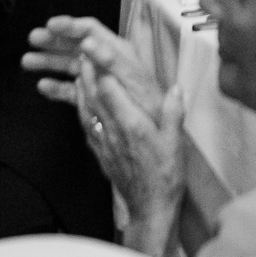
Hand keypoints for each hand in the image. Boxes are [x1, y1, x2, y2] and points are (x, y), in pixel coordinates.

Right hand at [23, 15, 165, 121]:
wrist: (159, 139)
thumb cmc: (152, 110)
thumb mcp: (136, 83)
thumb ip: (113, 62)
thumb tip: (89, 44)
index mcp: (119, 53)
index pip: (92, 30)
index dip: (70, 25)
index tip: (51, 24)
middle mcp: (107, 62)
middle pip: (77, 44)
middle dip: (54, 40)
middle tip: (33, 38)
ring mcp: (100, 79)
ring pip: (71, 64)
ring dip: (49, 61)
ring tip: (26, 61)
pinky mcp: (96, 96)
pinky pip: (73, 88)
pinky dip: (57, 86)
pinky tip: (42, 87)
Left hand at [78, 61, 185, 253]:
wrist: (149, 208)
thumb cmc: (165, 178)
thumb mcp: (176, 144)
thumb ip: (173, 113)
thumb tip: (175, 88)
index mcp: (132, 125)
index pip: (109, 89)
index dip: (100, 66)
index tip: (96, 48)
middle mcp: (113, 131)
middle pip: (92, 94)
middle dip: (86, 70)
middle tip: (83, 51)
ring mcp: (103, 141)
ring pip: (85, 107)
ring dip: (80, 86)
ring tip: (79, 69)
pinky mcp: (99, 150)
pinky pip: (85, 122)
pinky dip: (80, 106)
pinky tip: (81, 99)